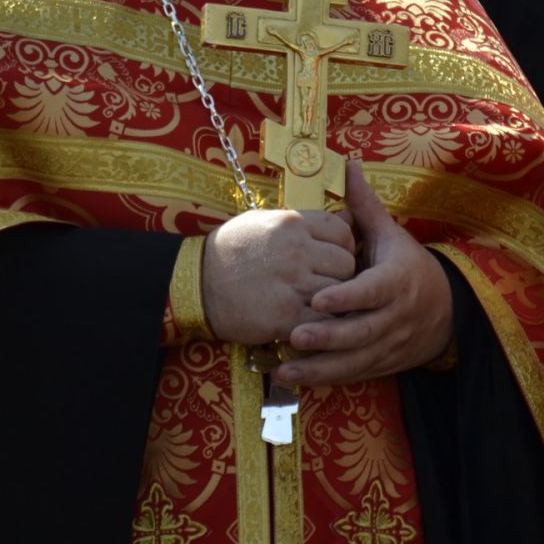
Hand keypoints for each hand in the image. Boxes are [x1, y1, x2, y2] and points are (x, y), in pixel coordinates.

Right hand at [201, 206, 356, 344]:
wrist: (195, 283)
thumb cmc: (231, 250)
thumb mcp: (264, 221)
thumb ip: (305, 221)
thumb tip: (348, 218)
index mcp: (293, 223)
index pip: (343, 231)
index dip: (344, 246)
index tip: (333, 258)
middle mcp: (296, 250)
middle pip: (346, 263)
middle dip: (343, 276)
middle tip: (329, 284)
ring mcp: (292, 283)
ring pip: (339, 293)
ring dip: (333, 302)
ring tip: (319, 304)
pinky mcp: (285, 315)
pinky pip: (322, 321)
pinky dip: (322, 324)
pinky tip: (310, 322)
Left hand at [276, 161, 452, 388]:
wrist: (446, 311)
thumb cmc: (408, 265)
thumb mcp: (392, 235)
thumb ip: (365, 207)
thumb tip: (350, 164)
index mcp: (396, 281)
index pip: (372, 291)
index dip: (347, 298)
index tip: (319, 299)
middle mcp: (394, 316)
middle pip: (362, 332)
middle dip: (328, 337)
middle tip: (295, 334)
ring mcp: (388, 344)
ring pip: (354, 361)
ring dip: (319, 368)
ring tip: (284, 369)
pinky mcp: (381, 364)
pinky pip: (352, 375)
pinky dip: (324, 379)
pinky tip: (293, 378)